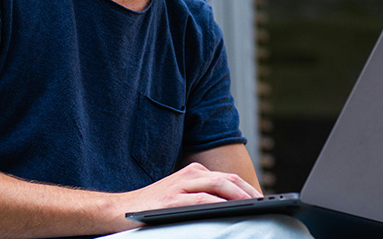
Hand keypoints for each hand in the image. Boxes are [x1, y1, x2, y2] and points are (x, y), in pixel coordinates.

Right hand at [113, 162, 261, 228]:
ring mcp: (179, 186)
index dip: (246, 187)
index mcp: (193, 172)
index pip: (227, 178)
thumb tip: (232, 207)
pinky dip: (218, 203)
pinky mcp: (171, 200)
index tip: (262, 199)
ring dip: (238, 195)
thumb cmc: (153, 207)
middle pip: (227, 179)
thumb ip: (202, 196)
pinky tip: (228, 209)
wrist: (119, 210)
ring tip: (253, 205)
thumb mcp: (180, 196)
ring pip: (217, 185)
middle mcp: (189, 175)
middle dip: (248, 191)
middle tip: (264, 203)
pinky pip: (201, 199)